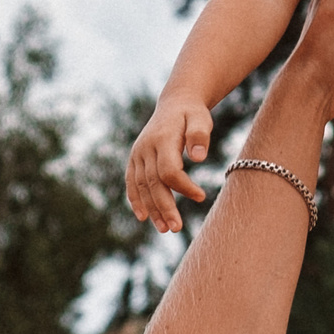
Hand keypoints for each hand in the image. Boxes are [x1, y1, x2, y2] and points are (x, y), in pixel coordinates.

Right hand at [127, 95, 213, 235]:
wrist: (175, 104)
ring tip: (164, 229)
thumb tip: (198, 158)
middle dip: (164, 207)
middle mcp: (145, 148)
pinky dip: (136, 200)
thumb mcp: (201, 119)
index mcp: (162, 139)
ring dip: (152, 209)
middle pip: (153, 183)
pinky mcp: (135, 159)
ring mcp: (137, 154)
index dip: (183, 187)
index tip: (201, 197)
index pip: (168, 171)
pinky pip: (132, 182)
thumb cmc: (192, 114)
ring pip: (141, 186)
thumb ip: (199, 136)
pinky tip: (143, 217)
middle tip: (176, 228)